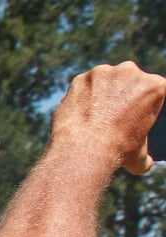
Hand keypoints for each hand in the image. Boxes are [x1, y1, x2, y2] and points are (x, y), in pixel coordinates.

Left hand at [50, 62, 165, 176]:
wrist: (85, 147)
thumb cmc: (117, 151)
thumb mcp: (139, 157)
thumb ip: (145, 157)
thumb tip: (145, 164)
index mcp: (155, 86)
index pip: (156, 87)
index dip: (147, 97)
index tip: (138, 106)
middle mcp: (132, 72)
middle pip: (131, 78)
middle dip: (125, 90)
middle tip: (115, 109)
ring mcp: (105, 73)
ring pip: (106, 78)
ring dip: (103, 89)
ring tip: (96, 109)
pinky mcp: (82, 78)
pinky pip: (84, 84)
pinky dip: (82, 94)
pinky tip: (80, 108)